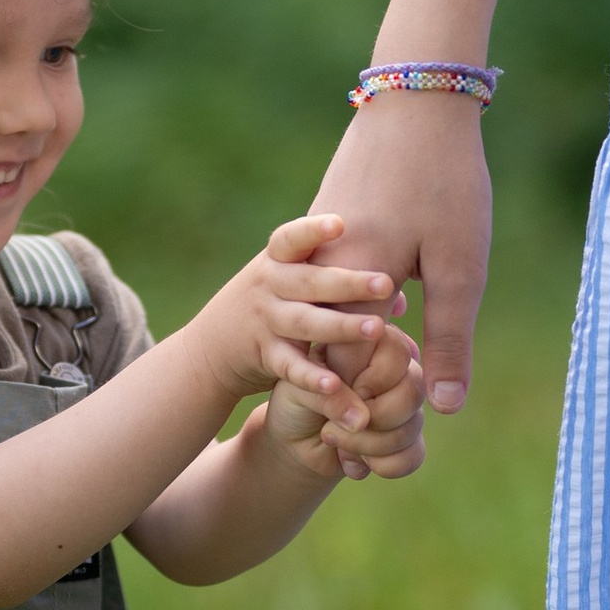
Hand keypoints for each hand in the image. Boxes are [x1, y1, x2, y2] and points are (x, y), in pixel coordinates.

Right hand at [189, 213, 394, 427]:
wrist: (210, 348)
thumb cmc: (270, 306)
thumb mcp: (291, 285)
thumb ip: (337, 285)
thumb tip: (399, 303)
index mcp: (276, 261)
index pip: (291, 238)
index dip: (312, 230)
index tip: (340, 223)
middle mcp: (268, 286)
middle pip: (308, 281)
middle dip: (348, 282)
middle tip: (386, 283)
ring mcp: (264, 321)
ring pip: (305, 322)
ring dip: (341, 326)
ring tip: (377, 329)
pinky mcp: (264, 356)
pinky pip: (291, 367)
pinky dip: (312, 377)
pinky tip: (336, 386)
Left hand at [264, 316, 425, 482]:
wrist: (295, 442)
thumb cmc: (296, 401)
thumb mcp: (300, 390)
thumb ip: (329, 395)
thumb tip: (363, 420)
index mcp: (373, 343)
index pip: (398, 352)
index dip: (372, 379)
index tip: (339, 387)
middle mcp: (398, 370)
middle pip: (413, 392)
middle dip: (370, 417)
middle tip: (333, 423)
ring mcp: (407, 405)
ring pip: (412, 428)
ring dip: (366, 445)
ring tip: (334, 439)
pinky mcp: (410, 438)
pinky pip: (413, 456)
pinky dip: (378, 465)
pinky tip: (353, 461)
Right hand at [312, 90, 493, 413]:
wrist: (417, 98)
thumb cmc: (446, 184)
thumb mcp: (460, 268)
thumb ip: (449, 340)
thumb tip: (444, 408)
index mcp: (352, 282)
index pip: (343, 362)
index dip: (365, 396)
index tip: (388, 421)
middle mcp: (319, 263)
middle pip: (323, 338)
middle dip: (352, 374)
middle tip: (385, 402)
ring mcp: (316, 236)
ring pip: (318, 304)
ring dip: (347, 334)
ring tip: (387, 350)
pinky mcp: (324, 213)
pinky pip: (321, 270)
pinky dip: (343, 295)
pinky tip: (383, 298)